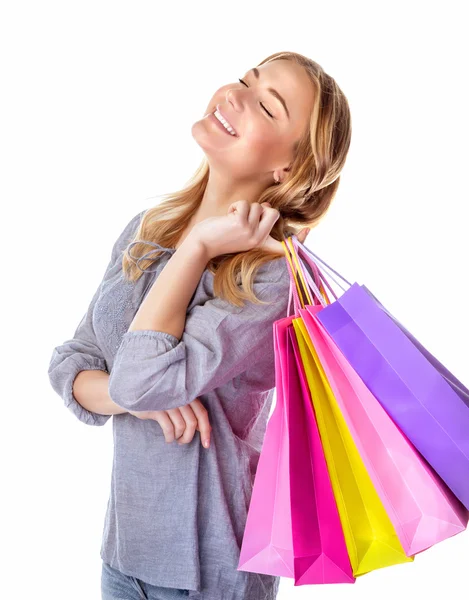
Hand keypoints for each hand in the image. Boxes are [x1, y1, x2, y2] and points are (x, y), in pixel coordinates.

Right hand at [127, 398, 211, 447]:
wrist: (137, 394)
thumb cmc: (161, 401)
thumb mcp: (177, 404)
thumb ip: (191, 413)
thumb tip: (206, 429)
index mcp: (187, 394)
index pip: (202, 413)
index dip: (206, 430)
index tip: (206, 445)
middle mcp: (179, 397)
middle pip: (192, 422)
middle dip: (189, 437)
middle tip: (183, 441)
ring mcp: (168, 402)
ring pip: (181, 427)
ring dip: (179, 437)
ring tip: (174, 439)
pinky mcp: (156, 409)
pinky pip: (169, 428)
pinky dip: (170, 437)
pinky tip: (168, 439)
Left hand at [191, 200, 309, 258]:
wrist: (202, 244)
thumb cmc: (220, 236)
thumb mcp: (242, 231)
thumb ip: (257, 221)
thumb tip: (268, 206)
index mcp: (261, 244)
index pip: (283, 245)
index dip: (298, 239)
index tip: (307, 231)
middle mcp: (259, 240)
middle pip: (273, 213)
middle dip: (260, 208)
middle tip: (245, 217)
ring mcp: (251, 232)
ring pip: (257, 206)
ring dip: (243, 208)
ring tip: (232, 220)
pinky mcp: (241, 224)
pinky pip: (244, 204)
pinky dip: (234, 207)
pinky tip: (227, 218)